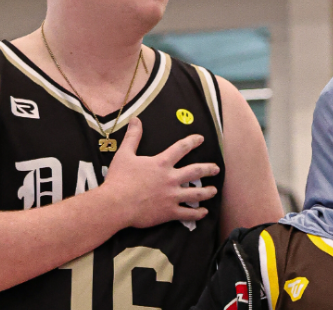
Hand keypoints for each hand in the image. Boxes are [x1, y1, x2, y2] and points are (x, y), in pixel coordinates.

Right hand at [102, 118, 220, 228]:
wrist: (115, 204)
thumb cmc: (118, 179)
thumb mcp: (124, 154)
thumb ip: (133, 137)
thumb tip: (135, 119)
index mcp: (162, 163)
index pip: (181, 148)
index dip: (192, 141)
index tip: (201, 139)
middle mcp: (171, 178)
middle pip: (196, 171)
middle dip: (208, 169)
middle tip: (216, 168)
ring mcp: (172, 196)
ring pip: (196, 193)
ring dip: (207, 192)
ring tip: (214, 190)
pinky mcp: (169, 212)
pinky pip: (188, 214)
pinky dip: (197, 214)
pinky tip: (204, 212)